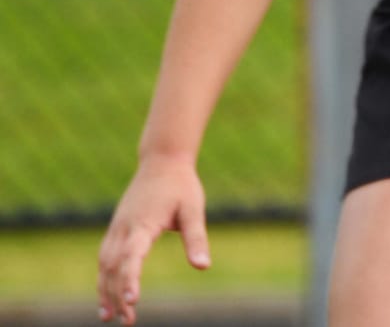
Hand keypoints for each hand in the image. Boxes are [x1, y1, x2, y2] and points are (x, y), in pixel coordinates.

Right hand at [97, 159, 208, 324]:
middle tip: (128, 321)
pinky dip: (104, 278)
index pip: (132, 256)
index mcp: (143, 224)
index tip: (133, 300)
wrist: (162, 161)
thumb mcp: (194, 209)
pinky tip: (107, 296)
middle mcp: (124, 229)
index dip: (131, 279)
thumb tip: (203, 266)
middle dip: (118, 295)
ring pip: (105, 265)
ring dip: (105, 291)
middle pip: (114, 267)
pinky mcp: (116, 230)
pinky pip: (105, 258)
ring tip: (109, 317)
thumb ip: (196, 238)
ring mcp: (116, 229)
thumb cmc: (182, 186)